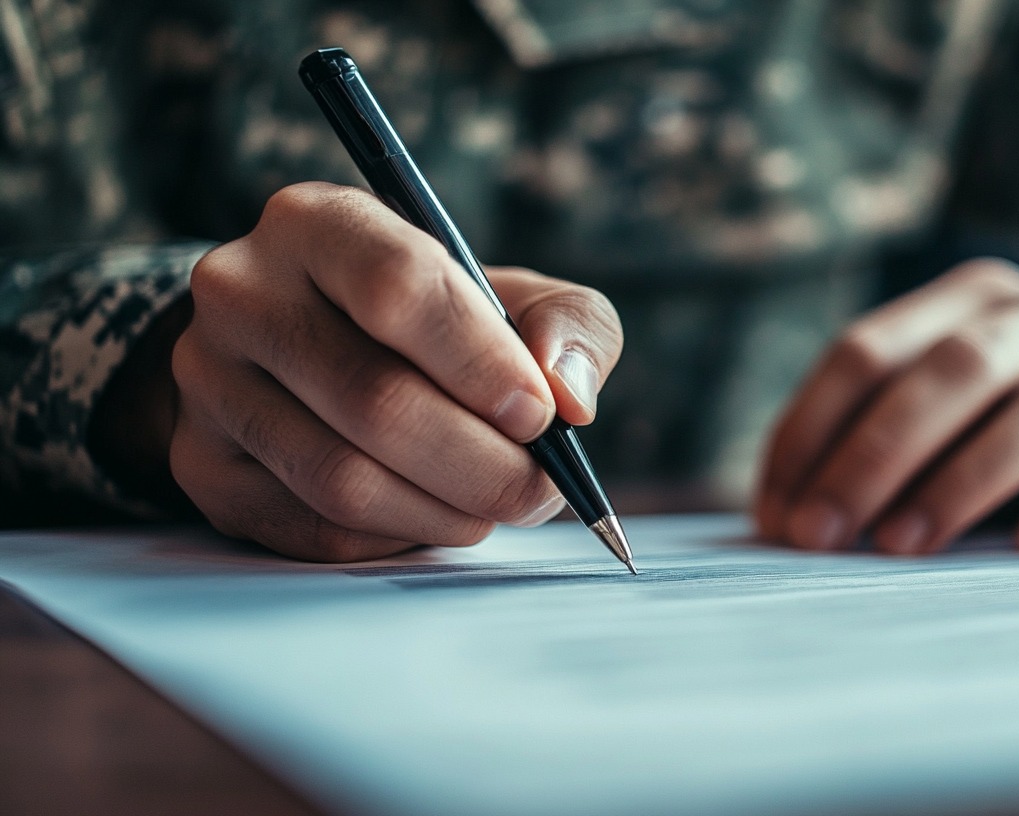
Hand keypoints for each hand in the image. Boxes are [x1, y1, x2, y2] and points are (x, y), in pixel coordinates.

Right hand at [165, 182, 621, 560]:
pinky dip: (395, 535)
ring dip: (444, 510)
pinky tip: (432, 514)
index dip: (480, 362)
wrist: (311, 353)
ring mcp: (209, 382)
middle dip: (481, 462)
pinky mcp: (203, 465)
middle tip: (538, 490)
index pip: (397, 286)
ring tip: (494, 505)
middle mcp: (242, 292)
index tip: (539, 414)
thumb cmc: (438, 322)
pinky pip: (313, 528)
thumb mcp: (516, 296)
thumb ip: (569, 325)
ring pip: (341, 477)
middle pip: (372, 398)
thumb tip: (570, 394)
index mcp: (320, 223)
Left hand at [755, 259, 1018, 553]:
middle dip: (877, 453)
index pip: (872, 347)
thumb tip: (786, 516)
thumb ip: (892, 440)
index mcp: (980, 297)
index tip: (778, 514)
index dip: (813, 429)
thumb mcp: (969, 413)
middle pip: (957, 366)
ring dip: (970, 476)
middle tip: (825, 537)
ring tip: (909, 546)